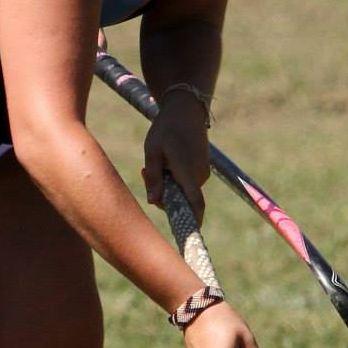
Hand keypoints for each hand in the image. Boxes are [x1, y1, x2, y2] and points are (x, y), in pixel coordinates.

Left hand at [141, 102, 209, 222]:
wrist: (186, 111)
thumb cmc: (166, 129)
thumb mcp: (152, 151)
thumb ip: (153, 177)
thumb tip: (153, 201)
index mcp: (187, 171)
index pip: (194, 203)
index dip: (193, 221)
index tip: (188, 236)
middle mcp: (198, 175)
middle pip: (181, 199)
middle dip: (163, 195)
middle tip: (146, 174)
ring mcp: (202, 172)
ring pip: (182, 190)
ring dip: (167, 185)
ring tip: (153, 164)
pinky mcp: (201, 169)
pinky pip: (186, 183)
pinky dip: (173, 179)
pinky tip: (163, 163)